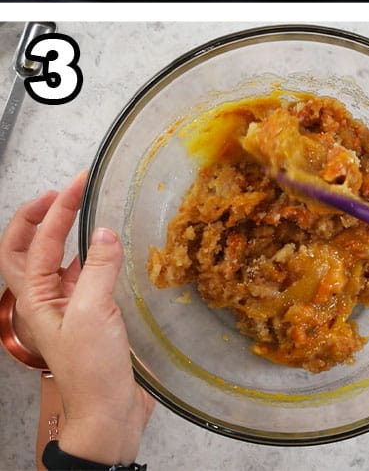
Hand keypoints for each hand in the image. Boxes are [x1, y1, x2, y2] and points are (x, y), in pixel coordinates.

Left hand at [0, 172, 153, 464]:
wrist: (106, 413)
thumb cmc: (91, 369)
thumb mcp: (93, 313)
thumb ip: (98, 269)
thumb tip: (104, 231)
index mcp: (35, 299)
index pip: (36, 244)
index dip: (55, 210)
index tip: (78, 183)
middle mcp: (46, 301)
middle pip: (29, 251)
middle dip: (41, 219)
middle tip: (65, 193)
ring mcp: (68, 308)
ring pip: (57, 262)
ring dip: (66, 235)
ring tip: (86, 211)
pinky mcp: (93, 317)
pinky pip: (85, 277)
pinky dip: (93, 256)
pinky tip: (111, 249)